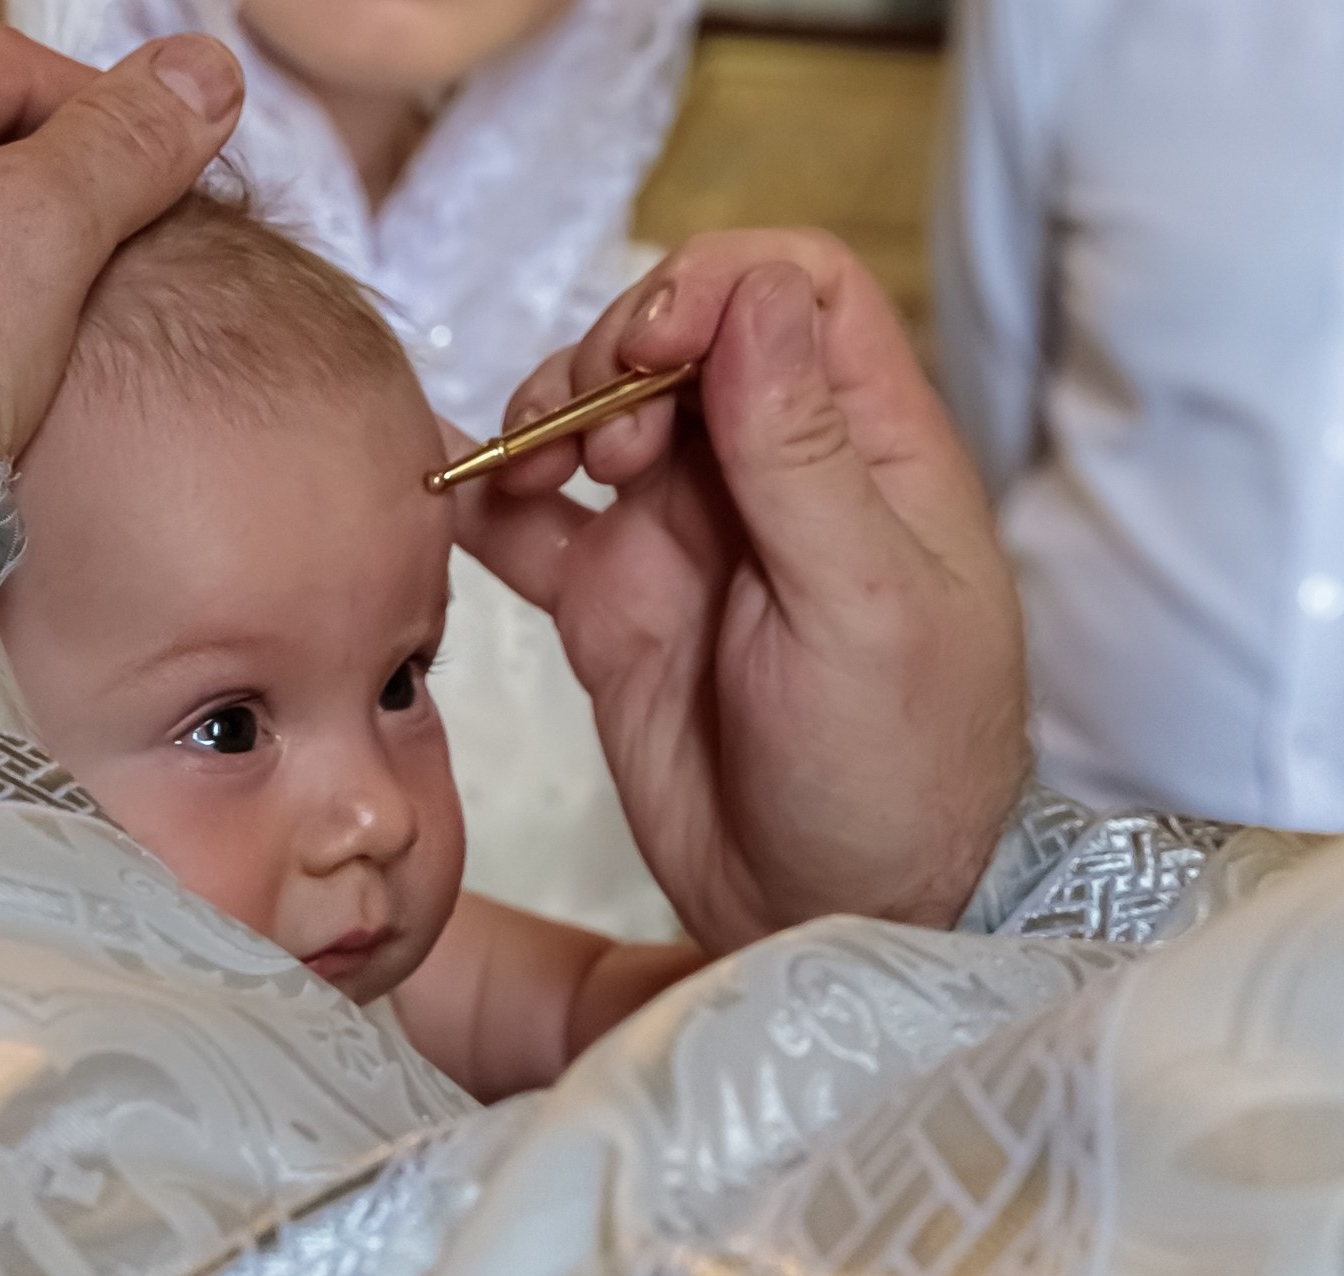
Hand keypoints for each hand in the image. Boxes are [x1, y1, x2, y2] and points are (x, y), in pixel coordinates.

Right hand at [456, 231, 1028, 949]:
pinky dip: (487, 500)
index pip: (796, 289)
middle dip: (613, 359)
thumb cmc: (895, 776)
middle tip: (590, 445)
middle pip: (678, 339)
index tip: (650, 352)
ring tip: (527, 476)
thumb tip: (756, 293)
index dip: (714, 288)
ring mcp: (687, 540)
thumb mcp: (865, 611)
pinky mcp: (615, 608)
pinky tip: (449, 499)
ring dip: (547, 420)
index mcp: (868, 451)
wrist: (829, 919)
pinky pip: (536, 526)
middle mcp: (773, 475)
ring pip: (598, 419)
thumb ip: (804, 456)